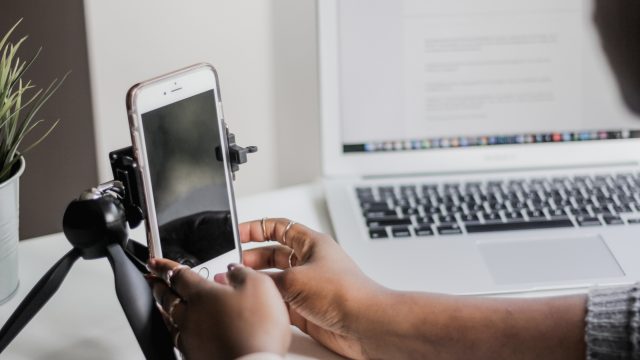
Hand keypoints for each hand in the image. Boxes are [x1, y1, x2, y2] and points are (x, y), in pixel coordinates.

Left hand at [148, 258, 290, 359]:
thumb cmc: (257, 328)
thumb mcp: (259, 287)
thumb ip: (243, 273)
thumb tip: (234, 269)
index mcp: (203, 294)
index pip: (178, 275)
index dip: (164, 266)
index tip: (154, 262)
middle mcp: (191, 316)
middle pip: (167, 298)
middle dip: (159, 287)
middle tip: (152, 281)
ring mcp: (191, 339)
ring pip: (170, 321)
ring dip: (164, 309)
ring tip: (162, 305)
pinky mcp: (196, 357)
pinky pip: (180, 339)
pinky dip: (177, 331)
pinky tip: (183, 333)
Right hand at [231, 218, 389, 358]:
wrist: (365, 325)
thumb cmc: (345, 292)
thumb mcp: (296, 279)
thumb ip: (266, 279)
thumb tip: (243, 277)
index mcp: (311, 243)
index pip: (278, 227)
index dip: (256, 228)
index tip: (236, 233)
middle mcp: (309, 262)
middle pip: (273, 254)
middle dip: (250, 258)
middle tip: (230, 265)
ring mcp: (308, 285)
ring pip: (274, 280)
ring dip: (256, 283)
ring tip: (235, 285)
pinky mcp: (306, 308)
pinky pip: (279, 302)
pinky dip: (265, 303)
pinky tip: (253, 304)